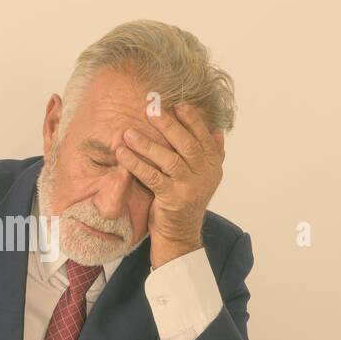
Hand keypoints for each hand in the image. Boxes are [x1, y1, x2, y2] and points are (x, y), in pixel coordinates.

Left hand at [114, 102, 225, 268]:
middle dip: (168, 125)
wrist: (180, 235)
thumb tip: (218, 131)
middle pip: (187, 144)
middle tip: (150, 109)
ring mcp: (189, 187)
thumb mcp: (203, 178)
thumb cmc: (186, 202)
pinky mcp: (172, 199)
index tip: (176, 104)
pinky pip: (152, 176)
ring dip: (146, 144)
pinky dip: (135, 163)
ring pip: (169, 159)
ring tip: (127, 132)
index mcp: (213, 165)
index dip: (191, 119)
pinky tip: (122, 153)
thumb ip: (212, 154)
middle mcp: (205, 174)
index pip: (203, 136)